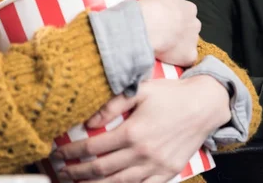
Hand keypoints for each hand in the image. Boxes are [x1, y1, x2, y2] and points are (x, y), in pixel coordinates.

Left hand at [53, 76, 230, 182]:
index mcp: (132, 132)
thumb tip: (88, 121)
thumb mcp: (139, 90)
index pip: (92, 148)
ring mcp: (156, 166)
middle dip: (77, 173)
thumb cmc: (170, 94)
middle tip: (61, 173)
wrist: (204, 105)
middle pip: (101, 170)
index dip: (72, 153)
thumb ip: (112, 104)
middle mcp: (142, 153)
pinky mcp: (168, 172)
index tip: (57, 155)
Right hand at [138, 0, 200, 66]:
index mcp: (189, 7)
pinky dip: (179, 58)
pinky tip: (168, 57)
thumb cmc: (155, 2)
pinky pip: (185, 58)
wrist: (151, 26)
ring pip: (188, 42)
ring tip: (164, 44)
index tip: (162, 14)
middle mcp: (195, 23)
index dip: (173, 12)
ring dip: (179, 43)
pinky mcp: (188, 56)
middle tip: (163, 29)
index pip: (184, 9)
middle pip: (188, 26)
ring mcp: (193, 41)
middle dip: (179, 28)